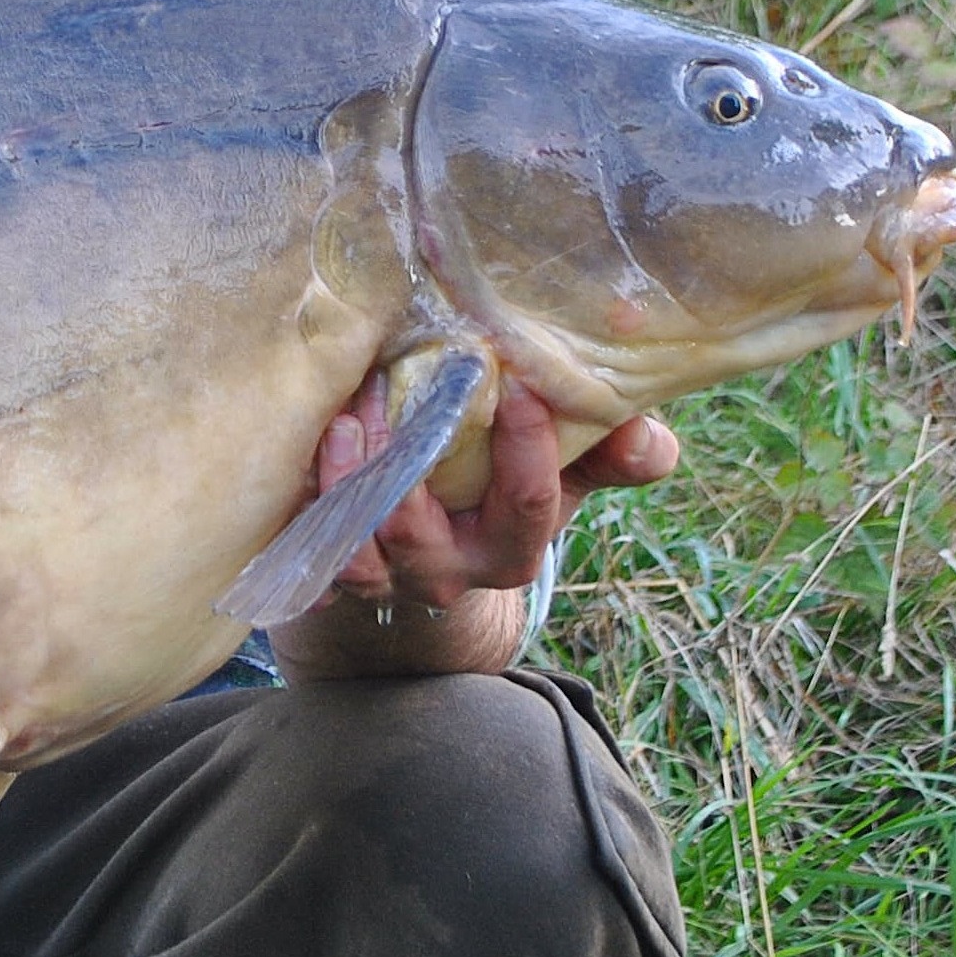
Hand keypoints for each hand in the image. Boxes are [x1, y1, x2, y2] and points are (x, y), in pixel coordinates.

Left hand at [323, 374, 678, 608]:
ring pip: (358, 545)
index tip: (519, 380)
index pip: (527, 503)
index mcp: (512, 549)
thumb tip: (643, 430)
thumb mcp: (565, 474)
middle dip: (404, 460)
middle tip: (393, 383)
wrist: (433, 555)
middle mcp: (446, 572)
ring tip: (345, 417)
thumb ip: (611, 451)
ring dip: (347, 478)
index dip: (527, 445)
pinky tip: (315, 444)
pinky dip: (311, 498)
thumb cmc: (503, 492)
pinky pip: (312, 546)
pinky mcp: (334, 567)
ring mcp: (384, 575)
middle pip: (419, 532)